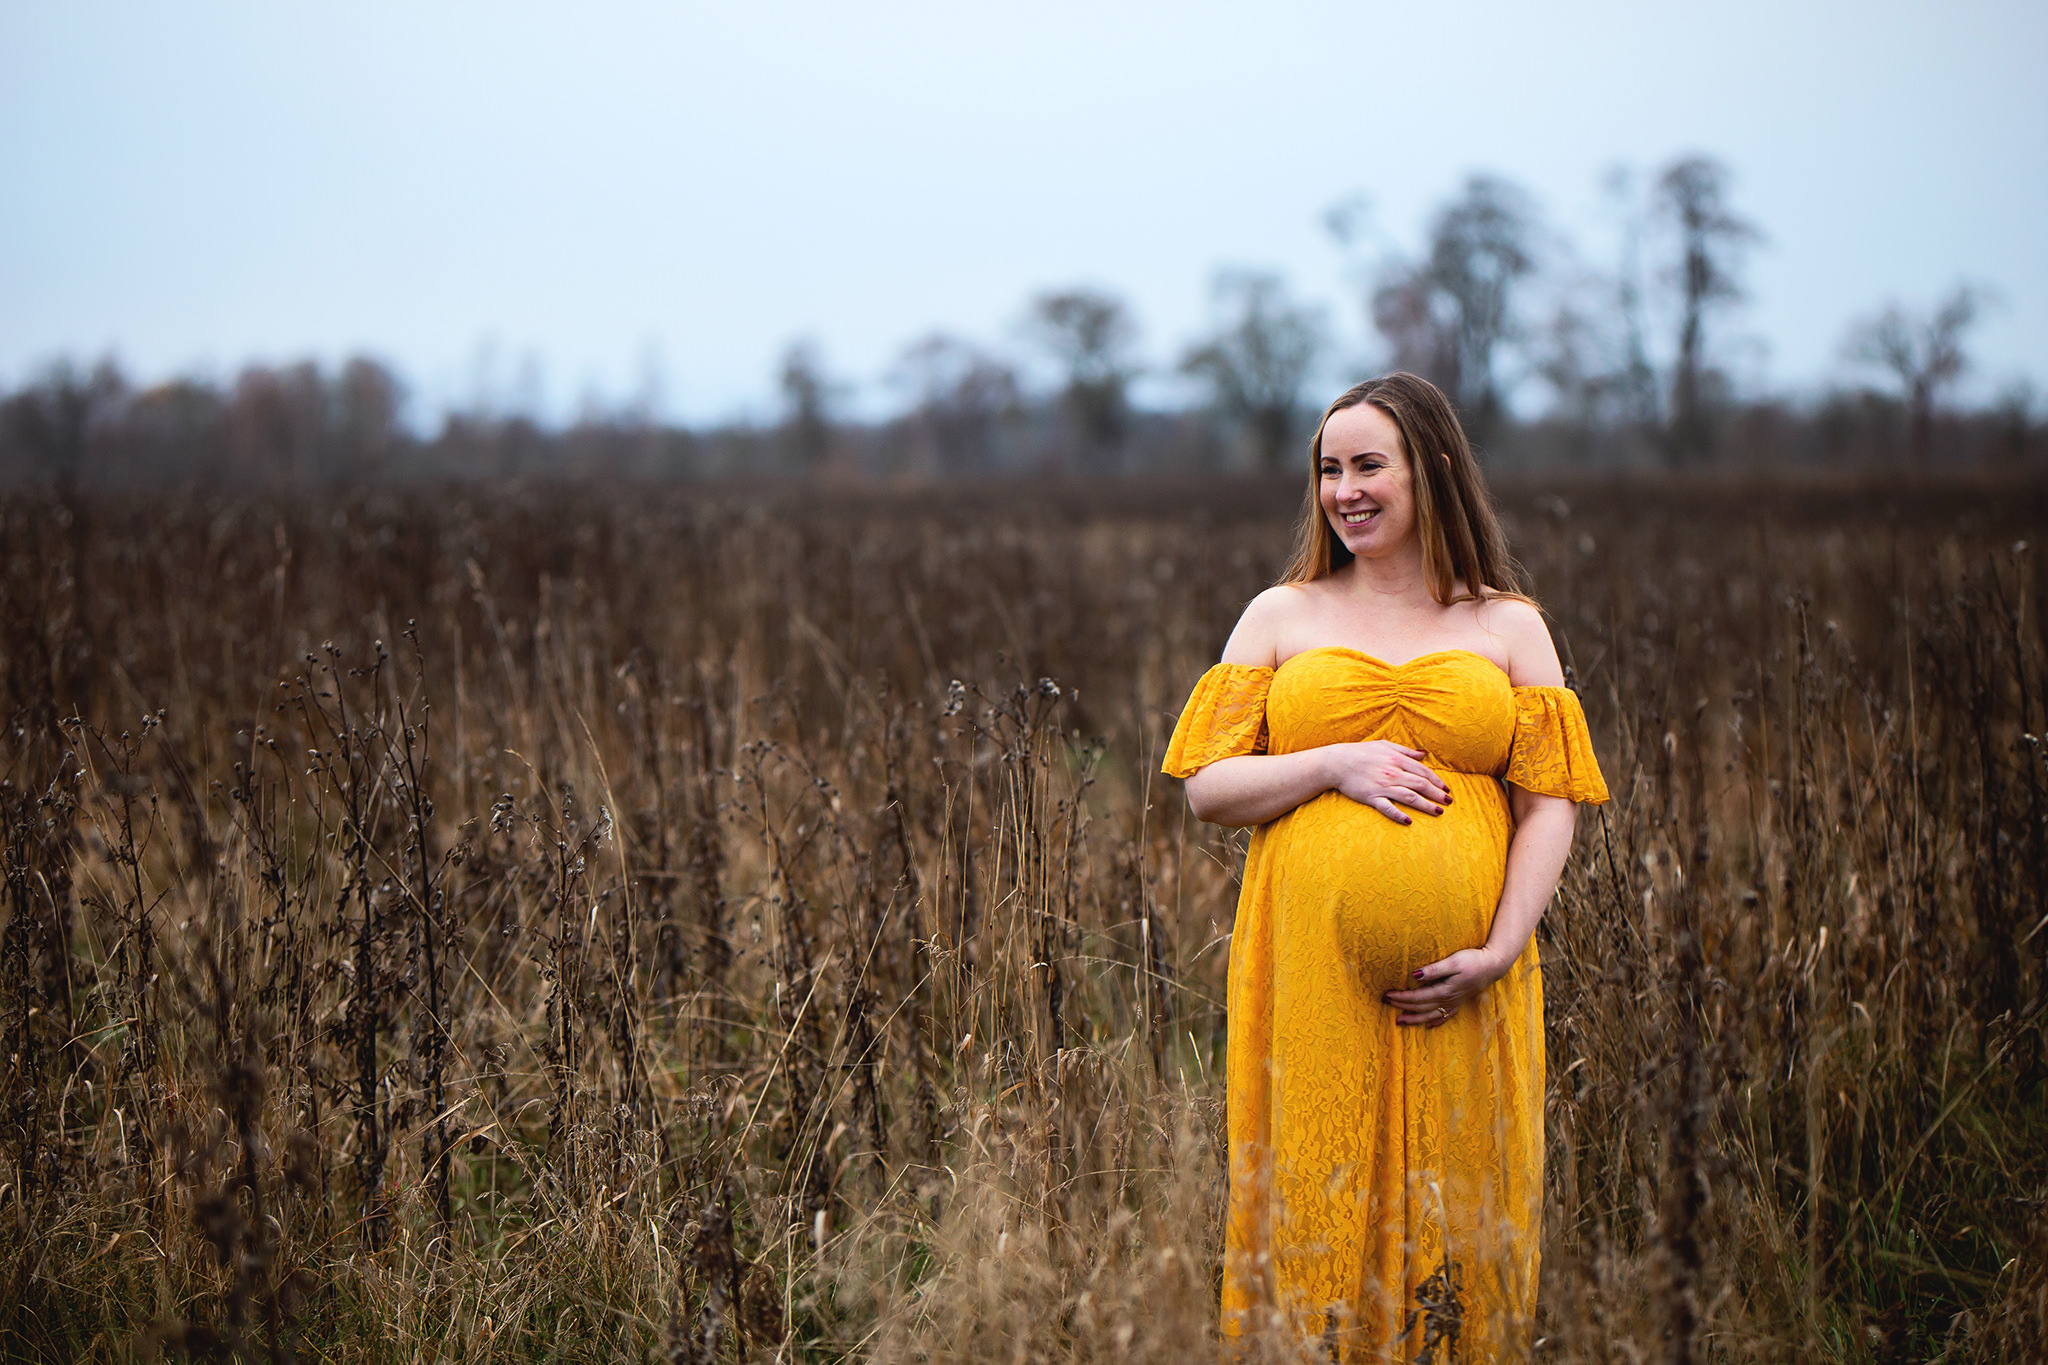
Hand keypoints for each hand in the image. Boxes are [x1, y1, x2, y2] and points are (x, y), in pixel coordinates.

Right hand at [1325, 740, 1451, 824]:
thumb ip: (1405, 750)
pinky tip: (1409, 821)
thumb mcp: (1384, 745)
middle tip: (1449, 802)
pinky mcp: (1371, 798)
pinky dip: (1399, 815)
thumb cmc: (1360, 752)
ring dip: (1426, 805)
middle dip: (1437, 794)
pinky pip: (1388, 808)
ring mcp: (1382, 786)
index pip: (1423, 771)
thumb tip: (1423, 754)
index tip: (1446, 789)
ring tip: (1439, 812)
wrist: (1336, 762)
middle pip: (1421, 785)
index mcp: (1397, 759)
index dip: (1437, 781)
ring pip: (1410, 797)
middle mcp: (1393, 773)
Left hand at [1383, 946, 1508, 1025]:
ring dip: (1414, 1019)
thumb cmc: (1473, 960)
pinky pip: (1445, 1016)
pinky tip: (1429, 1025)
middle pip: (1421, 1007)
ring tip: (1400, 1021)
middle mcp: (1448, 1000)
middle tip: (1386, 1004)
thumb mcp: (1453, 962)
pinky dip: (1435, 1022)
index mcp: (1444, 991)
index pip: (1417, 997)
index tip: (1387, 995)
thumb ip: (1434, 970)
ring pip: (1431, 1015)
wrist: (1494, 966)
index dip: (1401, 998)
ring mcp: (1455, 1003)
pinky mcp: (1460, 1002)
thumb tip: (1415, 976)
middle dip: (1402, 1007)